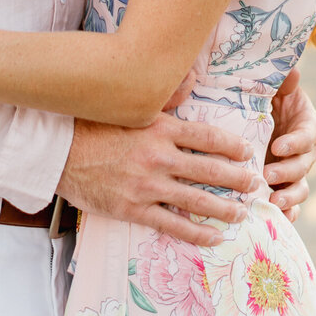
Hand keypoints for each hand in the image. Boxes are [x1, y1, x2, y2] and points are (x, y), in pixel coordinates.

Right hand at [59, 115, 258, 248]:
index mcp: (159, 128)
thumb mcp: (129, 105)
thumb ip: (164, 97)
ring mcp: (147, 185)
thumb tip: (193, 78)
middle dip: (237, 179)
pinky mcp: (134, 209)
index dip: (231, 146)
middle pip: (209, 170)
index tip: (247, 152)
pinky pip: (172, 224)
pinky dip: (196, 233)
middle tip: (255, 185)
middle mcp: (158, 157)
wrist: (59, 152)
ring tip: (242, 213)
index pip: (206, 136)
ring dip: (224, 209)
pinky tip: (213, 237)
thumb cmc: (93, 124)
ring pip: (197, 200)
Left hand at [264, 68, 315, 222]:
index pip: (308, 135)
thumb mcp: (276, 88)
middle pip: (304, 165)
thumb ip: (284, 81)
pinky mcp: (284, 188)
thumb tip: (292, 72)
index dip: (295, 142)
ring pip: (300, 189)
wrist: (258, 119)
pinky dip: (287, 214)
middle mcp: (306, 152)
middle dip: (286, 172)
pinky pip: (292, 206)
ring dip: (288, 197)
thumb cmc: (269, 99)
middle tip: (266, 174)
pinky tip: (275, 219)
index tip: (277, 146)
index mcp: (308, 125)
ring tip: (272, 201)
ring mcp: (296, 173)